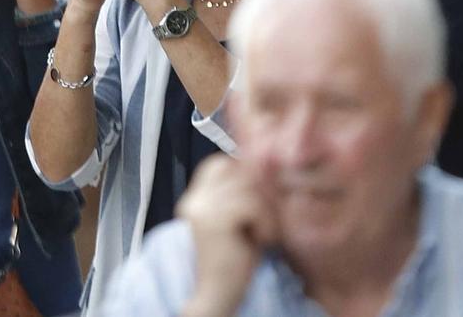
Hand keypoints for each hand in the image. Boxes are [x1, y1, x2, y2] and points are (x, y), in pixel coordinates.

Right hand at [177, 157, 277, 316]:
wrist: (218, 298)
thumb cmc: (235, 263)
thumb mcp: (237, 220)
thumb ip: (242, 194)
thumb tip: (266, 169)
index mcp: (195, 197)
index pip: (221, 164)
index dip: (245, 177)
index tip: (258, 202)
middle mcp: (194, 199)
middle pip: (239, 171)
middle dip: (262, 194)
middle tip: (267, 221)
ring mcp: (201, 208)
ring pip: (249, 187)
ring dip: (266, 211)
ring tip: (264, 233)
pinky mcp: (214, 221)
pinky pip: (252, 205)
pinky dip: (264, 223)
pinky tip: (260, 241)